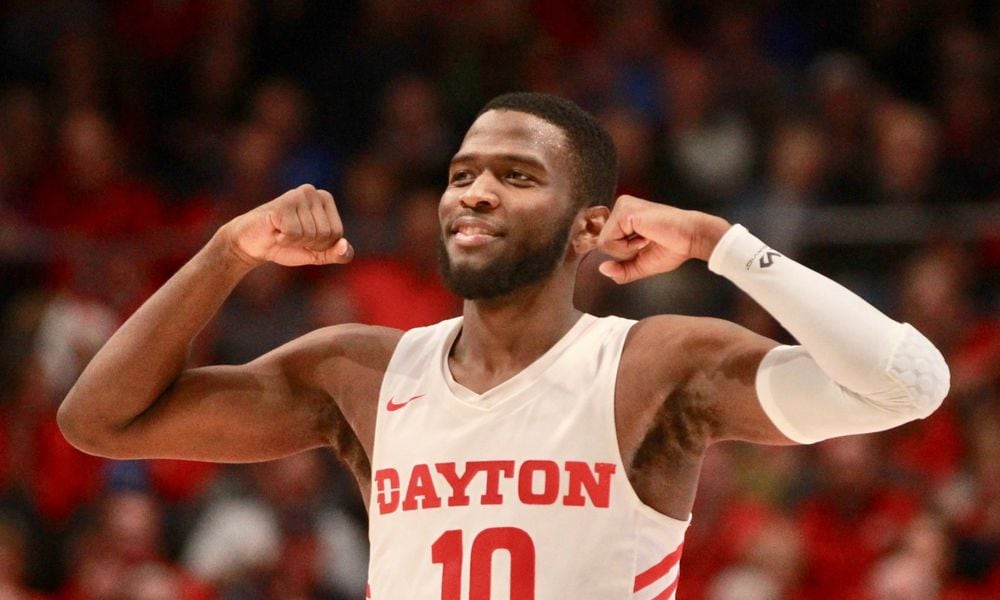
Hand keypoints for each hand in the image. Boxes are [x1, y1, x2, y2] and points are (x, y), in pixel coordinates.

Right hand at [220, 184, 353, 266]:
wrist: (252, 243)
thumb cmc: (286, 244)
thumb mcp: (316, 253)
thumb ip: (336, 254)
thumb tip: (346, 246)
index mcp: (325, 199)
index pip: (337, 234)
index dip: (320, 245)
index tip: (304, 239)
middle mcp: (313, 192)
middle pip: (325, 233)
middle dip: (307, 243)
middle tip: (290, 235)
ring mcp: (297, 195)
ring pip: (309, 233)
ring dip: (293, 241)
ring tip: (281, 232)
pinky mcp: (282, 204)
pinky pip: (294, 233)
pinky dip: (283, 239)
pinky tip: (274, 230)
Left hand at [596, 195, 729, 283]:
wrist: (692, 237)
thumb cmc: (673, 247)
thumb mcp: (641, 264)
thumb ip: (622, 270)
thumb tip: (602, 269)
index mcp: (624, 216)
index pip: (606, 242)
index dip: (621, 253)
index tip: (645, 245)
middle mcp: (621, 207)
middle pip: (602, 244)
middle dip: (624, 253)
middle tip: (647, 242)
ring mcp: (622, 206)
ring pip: (603, 243)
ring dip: (627, 250)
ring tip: (647, 238)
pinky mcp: (624, 211)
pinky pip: (609, 241)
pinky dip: (627, 247)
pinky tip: (646, 236)